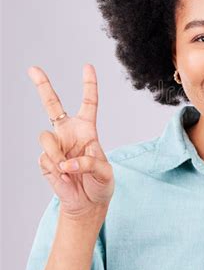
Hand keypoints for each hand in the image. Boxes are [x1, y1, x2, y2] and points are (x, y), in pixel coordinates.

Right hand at [28, 64, 113, 218]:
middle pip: (52, 105)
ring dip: (58, 153)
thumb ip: (90, 163)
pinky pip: (45, 158)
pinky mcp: (45, 160)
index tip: (88, 66)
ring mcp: (55, 145)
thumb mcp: (105, 172)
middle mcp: (69, 132)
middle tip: (32, 68)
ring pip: (46, 136)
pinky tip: (65, 176)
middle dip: (42, 85)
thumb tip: (67, 161)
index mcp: (87, 129)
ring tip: (70, 169)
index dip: (89, 84)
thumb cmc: (100, 184)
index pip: (89, 102)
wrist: (87, 203)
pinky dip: (57, 169)